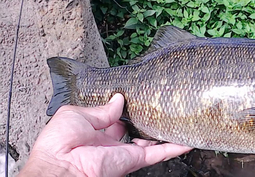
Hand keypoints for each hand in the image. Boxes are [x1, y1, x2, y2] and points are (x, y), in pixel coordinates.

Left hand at [19, 94, 191, 176]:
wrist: (60, 167)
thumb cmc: (57, 144)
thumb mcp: (75, 114)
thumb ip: (101, 108)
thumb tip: (118, 99)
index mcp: (95, 132)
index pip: (117, 119)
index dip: (127, 108)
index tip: (138, 97)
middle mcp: (112, 144)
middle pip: (137, 130)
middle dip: (148, 118)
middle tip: (161, 104)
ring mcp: (125, 152)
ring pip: (152, 141)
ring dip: (165, 132)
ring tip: (179, 118)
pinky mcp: (134, 159)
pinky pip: (158, 153)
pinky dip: (174, 147)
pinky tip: (187, 140)